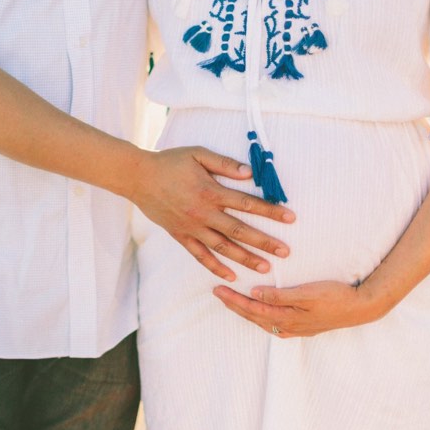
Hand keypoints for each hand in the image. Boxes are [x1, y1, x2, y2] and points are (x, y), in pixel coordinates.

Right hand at [129, 147, 294, 281]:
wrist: (138, 177)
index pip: (247, 204)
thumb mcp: (198, 154)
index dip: (270, 211)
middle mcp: (203, 213)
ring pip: (223, 247)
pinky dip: (215, 266)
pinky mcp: (181, 235)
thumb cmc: (169, 163)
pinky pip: (200, 255)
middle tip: (285, 252)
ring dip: (245, 258)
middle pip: (239, 230)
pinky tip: (231, 275)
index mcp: (211, 192)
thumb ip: (224, 163)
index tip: (290, 218)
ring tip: (266, 267)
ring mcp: (192, 227)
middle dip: (264, 242)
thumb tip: (249, 173)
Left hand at [213, 280, 390, 337]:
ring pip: (262, 320)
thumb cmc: (335, 296)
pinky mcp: (303, 326)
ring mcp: (296, 328)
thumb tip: (255, 294)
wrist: (362, 307)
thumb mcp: (307, 293)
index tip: (218, 289)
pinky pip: (273, 323)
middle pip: (253, 316)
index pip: (252, 308)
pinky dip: (260, 316)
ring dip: (245, 311)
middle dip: (234, 304)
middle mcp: (288, 326)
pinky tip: (258, 313)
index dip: (233, 299)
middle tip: (217, 292)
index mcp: (287, 317)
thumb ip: (280, 296)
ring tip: (231, 301)